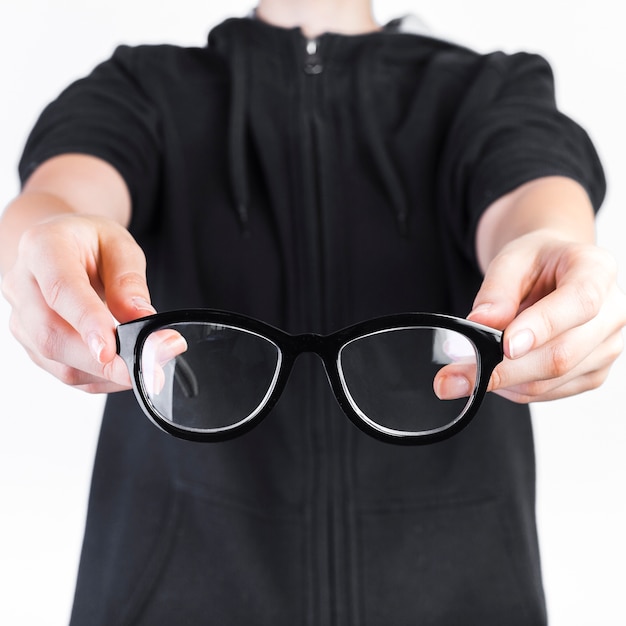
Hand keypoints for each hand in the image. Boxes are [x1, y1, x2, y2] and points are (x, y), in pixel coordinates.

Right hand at [1, 213, 154, 392]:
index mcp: (43, 248)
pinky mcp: (33, 345)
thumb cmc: (91, 242)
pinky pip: (66, 372)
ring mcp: (23, 320)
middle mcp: (23, 286)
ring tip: (148, 367)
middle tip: (152, 367)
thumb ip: (129, 280)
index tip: (111, 349)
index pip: (60, 290)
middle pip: (52, 336)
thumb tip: (141, 317)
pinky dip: (101, 378)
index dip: (86, 323)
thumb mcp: (120, 245)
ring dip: (107, 373)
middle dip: (104, 362)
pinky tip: (127, 369)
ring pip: (58, 362)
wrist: (62, 246)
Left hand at [464, 230, 625, 402]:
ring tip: (461, 372)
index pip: (579, 303)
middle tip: (451, 377)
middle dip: (501, 370)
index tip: (504, 346)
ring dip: (500, 382)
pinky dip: (510, 388)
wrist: (554, 272)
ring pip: (549, 381)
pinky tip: (490, 371)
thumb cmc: (536, 262)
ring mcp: (606, 348)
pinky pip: (546, 393)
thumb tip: (481, 323)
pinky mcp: (591, 374)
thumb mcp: (511, 259)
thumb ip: (496, 290)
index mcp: (597, 271)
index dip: (541, 327)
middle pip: (561, 354)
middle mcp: (613, 313)